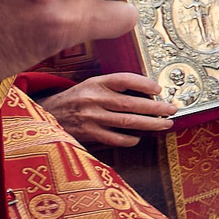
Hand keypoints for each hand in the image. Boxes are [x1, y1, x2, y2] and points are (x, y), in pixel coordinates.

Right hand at [41, 73, 177, 149]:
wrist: (46, 115)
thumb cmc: (76, 99)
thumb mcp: (91, 85)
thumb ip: (114, 86)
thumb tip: (148, 92)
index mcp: (95, 83)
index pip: (124, 79)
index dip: (144, 83)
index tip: (159, 88)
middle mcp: (93, 99)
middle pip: (131, 103)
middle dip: (156, 107)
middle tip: (172, 109)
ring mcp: (90, 117)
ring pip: (127, 121)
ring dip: (150, 124)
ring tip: (165, 124)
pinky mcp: (88, 134)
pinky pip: (115, 138)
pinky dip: (130, 139)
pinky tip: (139, 137)